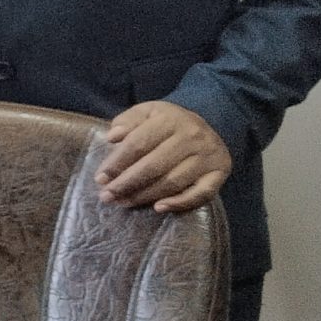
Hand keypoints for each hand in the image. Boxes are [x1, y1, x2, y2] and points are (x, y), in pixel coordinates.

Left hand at [97, 100, 231, 212]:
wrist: (209, 124)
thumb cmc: (167, 123)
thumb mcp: (146, 113)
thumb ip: (127, 122)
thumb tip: (113, 137)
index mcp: (170, 119)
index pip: (138, 144)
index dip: (117, 163)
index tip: (100, 178)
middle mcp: (192, 136)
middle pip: (154, 166)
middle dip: (126, 183)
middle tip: (107, 196)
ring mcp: (208, 155)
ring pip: (173, 181)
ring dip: (145, 196)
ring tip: (124, 202)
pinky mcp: (220, 172)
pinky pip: (201, 193)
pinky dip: (180, 203)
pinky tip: (159, 208)